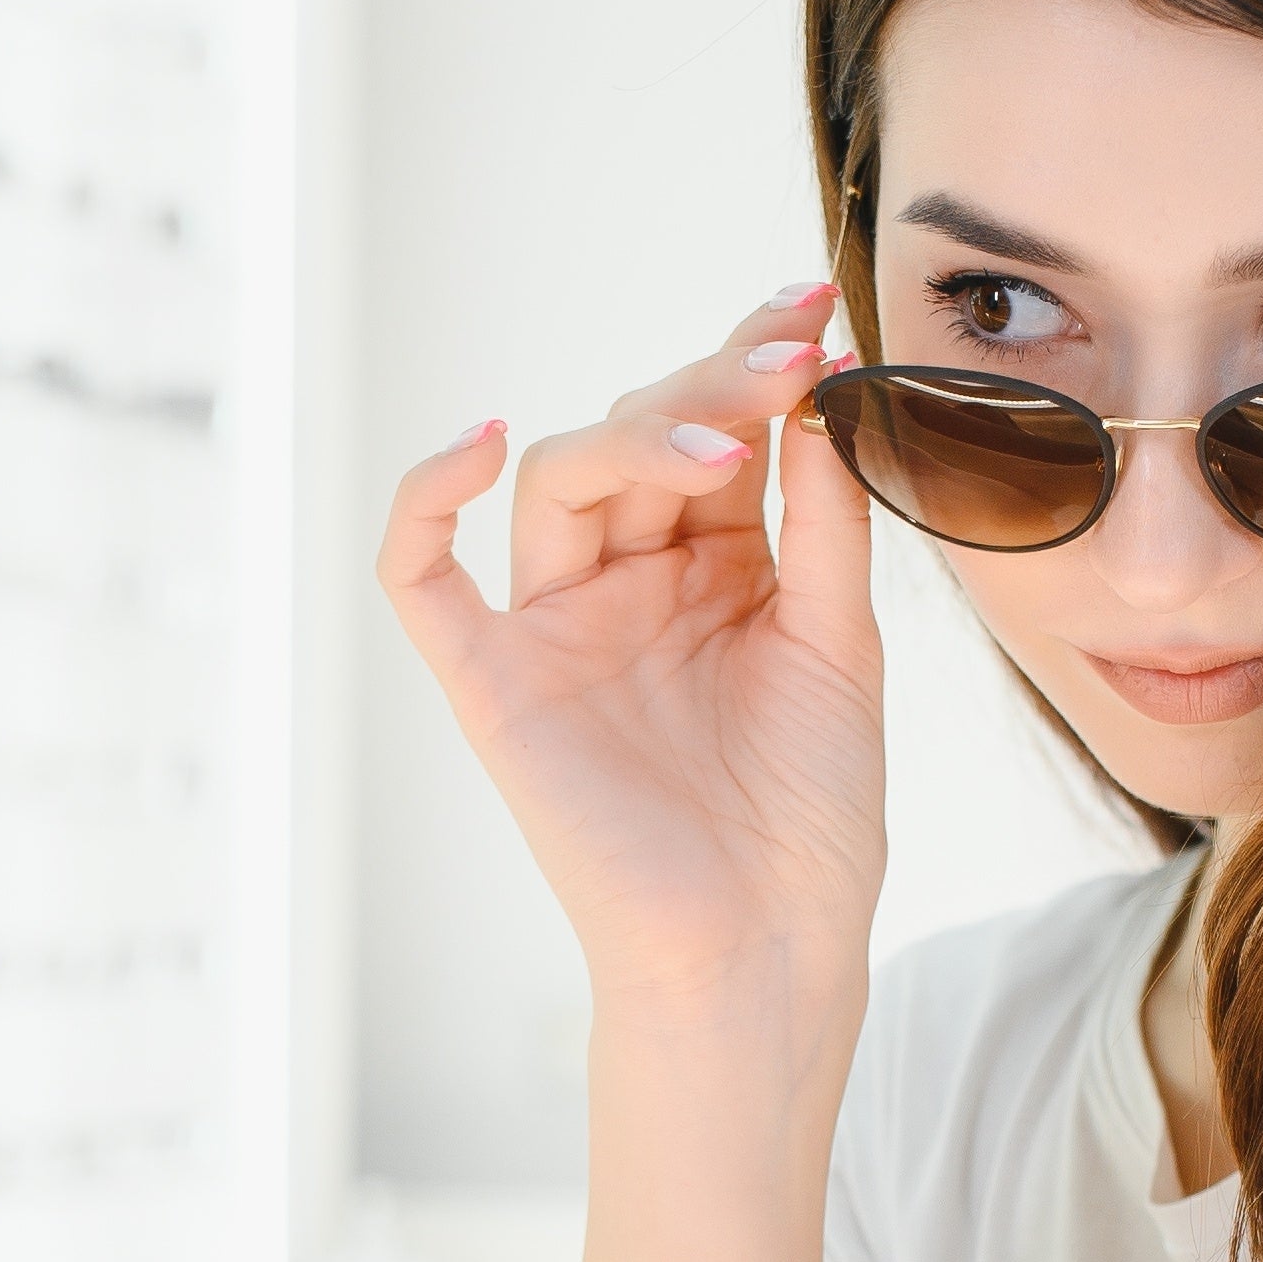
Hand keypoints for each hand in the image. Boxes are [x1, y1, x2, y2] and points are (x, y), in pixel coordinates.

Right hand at [380, 278, 885, 1021]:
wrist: (766, 953)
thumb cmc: (809, 821)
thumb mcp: (842, 646)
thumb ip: (824, 522)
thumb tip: (821, 392)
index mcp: (718, 570)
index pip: (718, 434)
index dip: (753, 364)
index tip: (811, 308)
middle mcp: (630, 585)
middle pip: (638, 438)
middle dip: (710, 388)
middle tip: (783, 363)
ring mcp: (556, 630)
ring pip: (556, 480)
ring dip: (633, 435)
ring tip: (718, 444)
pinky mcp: (492, 686)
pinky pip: (420, 578)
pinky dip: (427, 499)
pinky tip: (477, 442)